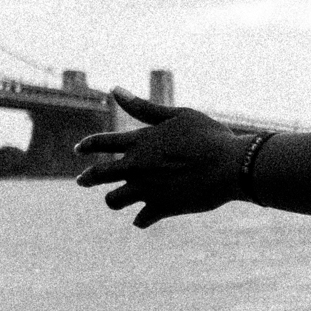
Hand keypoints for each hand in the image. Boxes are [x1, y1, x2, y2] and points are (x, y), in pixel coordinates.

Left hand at [74, 88, 248, 227]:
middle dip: (88, 178)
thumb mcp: (179, 115)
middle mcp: (136, 166)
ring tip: (118, 201)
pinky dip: (142, 219)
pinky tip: (143, 220)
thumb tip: (115, 90)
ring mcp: (147, 188)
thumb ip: (145, 107)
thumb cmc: (209, 136)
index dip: (87, 146)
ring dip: (115, 200)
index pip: (101, 143)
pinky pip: (142, 219)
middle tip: (82, 181)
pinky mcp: (162, 208)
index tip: (78, 149)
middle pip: (99, 174)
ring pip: (114, 200)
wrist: (231, 166)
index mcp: (140, 141)